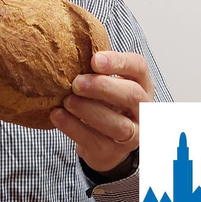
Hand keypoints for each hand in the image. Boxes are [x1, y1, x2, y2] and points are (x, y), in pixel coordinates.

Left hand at [50, 51, 153, 174]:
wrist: (105, 143)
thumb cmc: (103, 104)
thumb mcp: (105, 83)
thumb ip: (94, 70)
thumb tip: (63, 48)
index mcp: (141, 85)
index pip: (138, 68)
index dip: (118, 62)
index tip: (95, 60)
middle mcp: (143, 109)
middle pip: (132, 96)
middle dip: (104, 87)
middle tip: (76, 83)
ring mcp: (133, 134)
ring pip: (118, 124)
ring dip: (89, 110)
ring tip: (67, 100)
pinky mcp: (113, 152)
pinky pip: (95, 141)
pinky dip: (74, 128)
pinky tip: (57, 115)